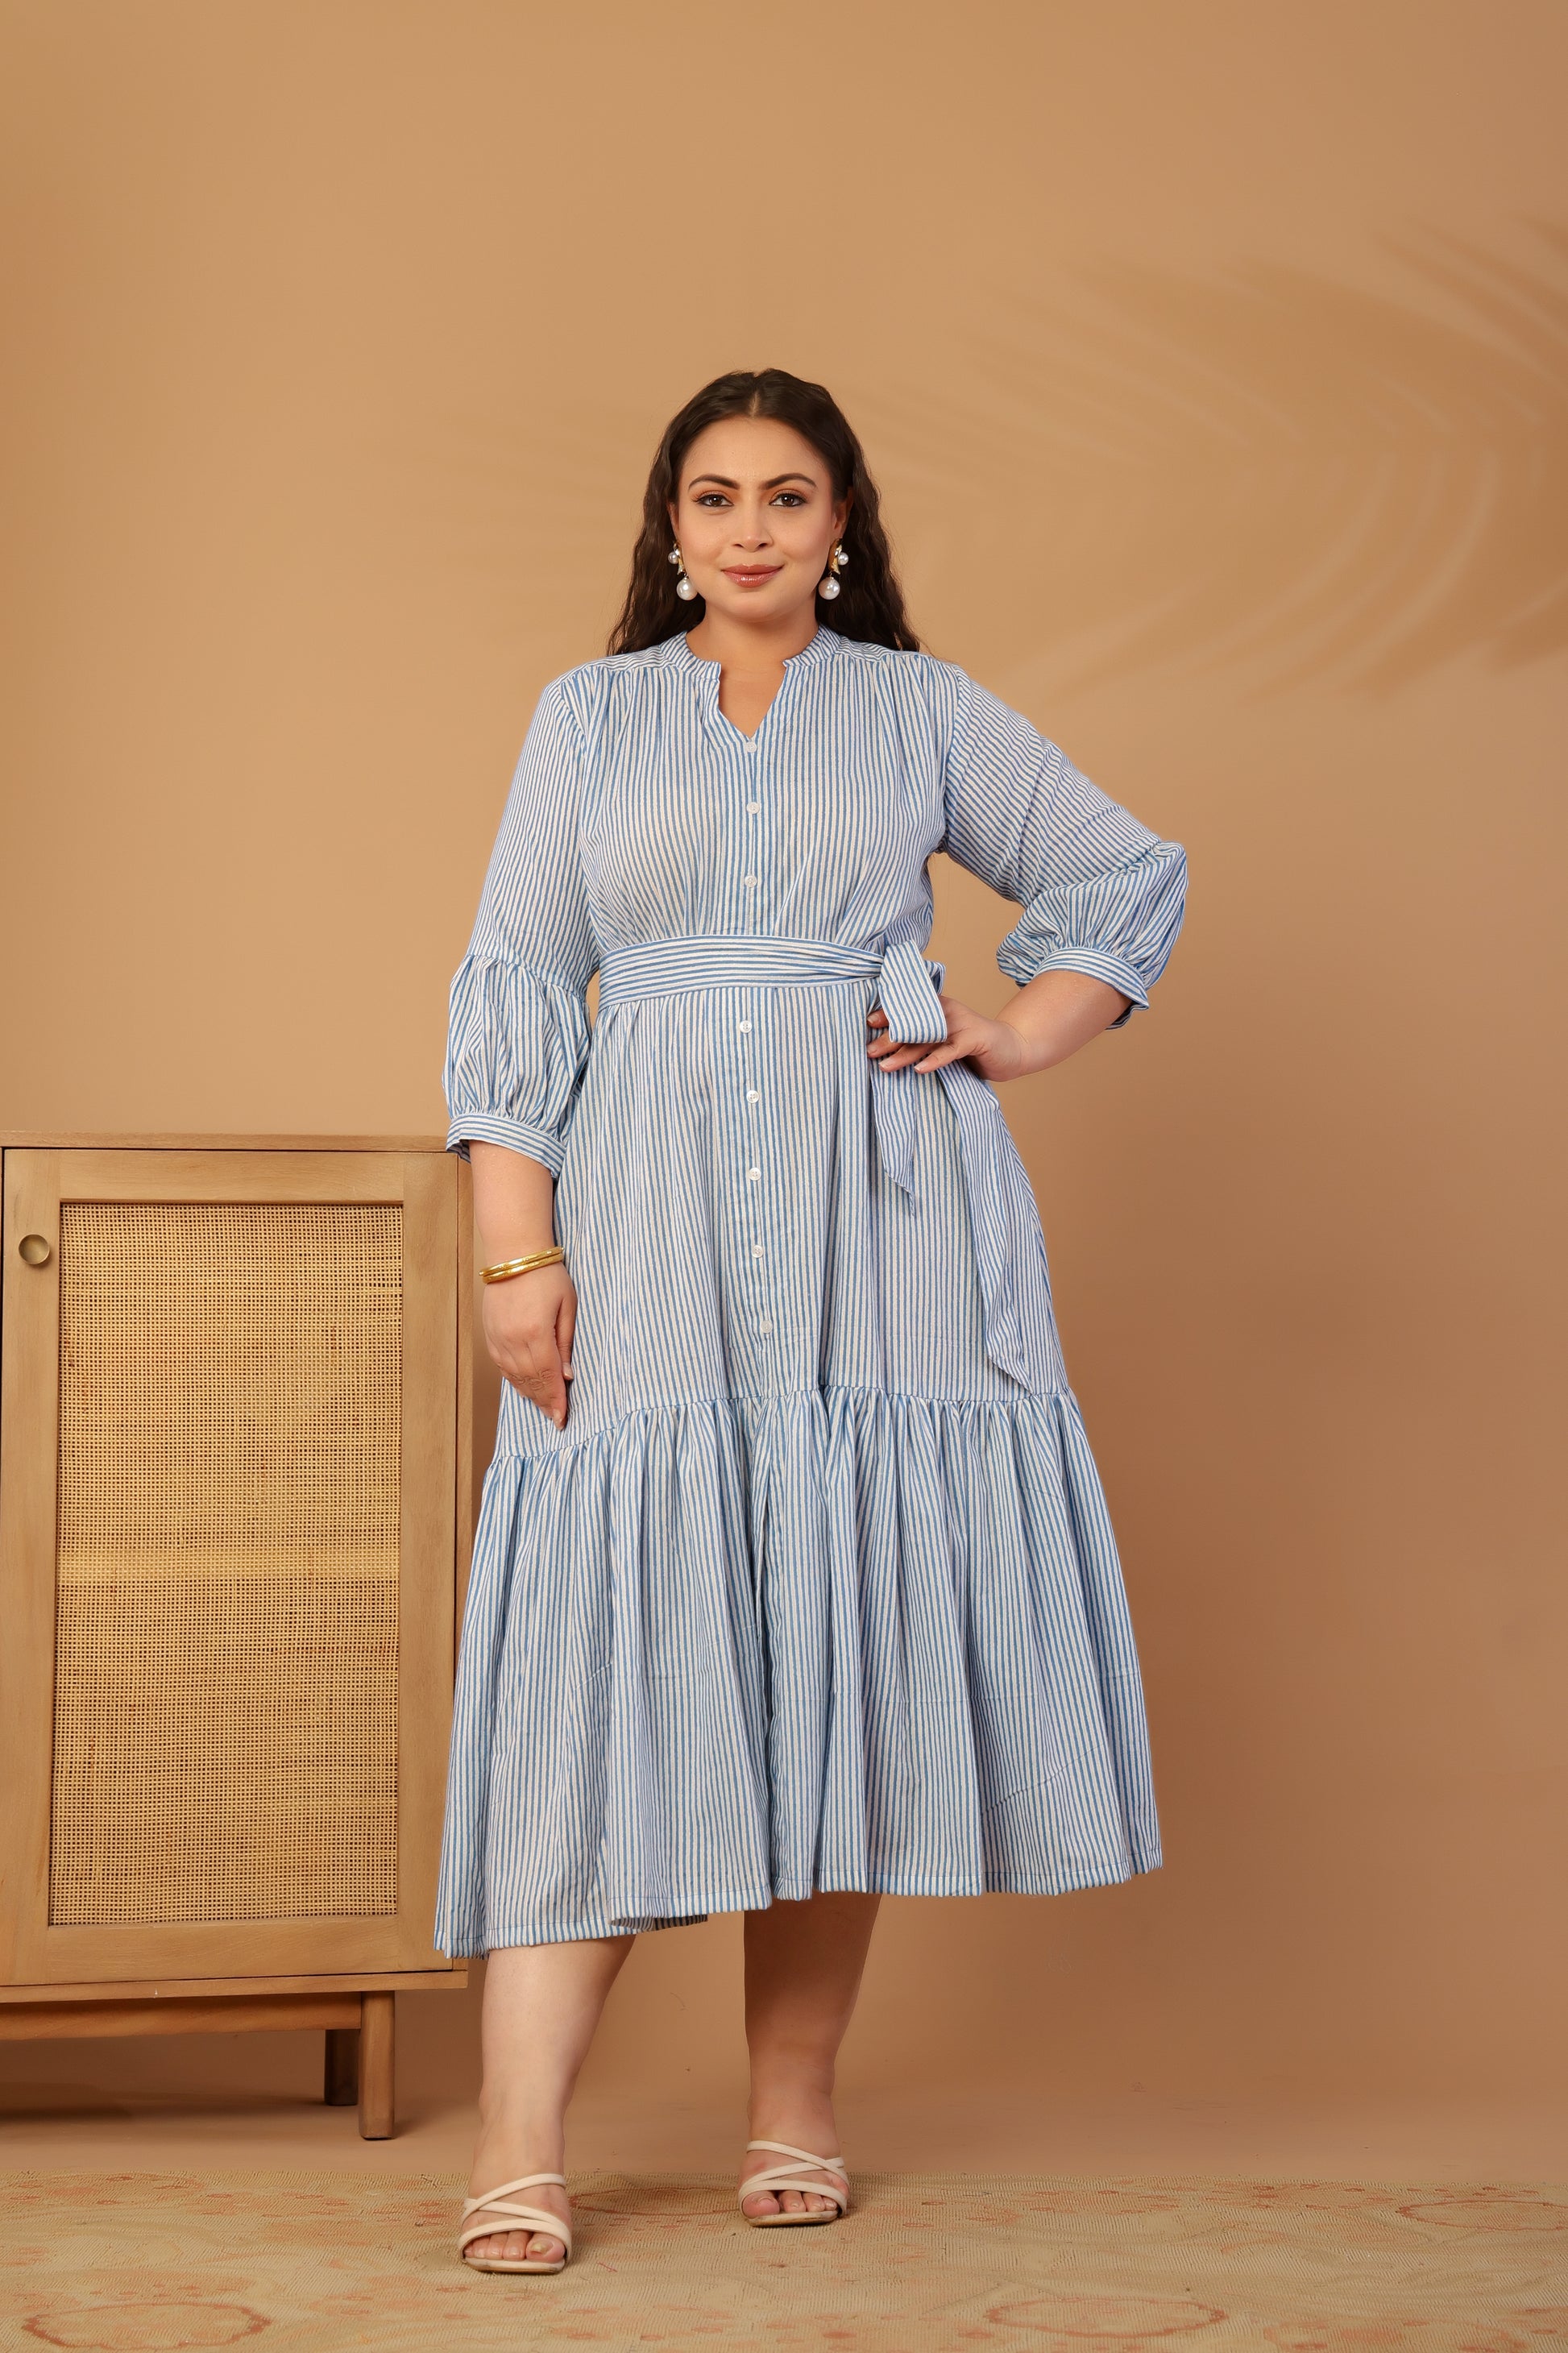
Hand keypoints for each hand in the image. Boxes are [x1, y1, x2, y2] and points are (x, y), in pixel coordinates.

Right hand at [482, 1264, 576, 1429]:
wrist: (514, 1252)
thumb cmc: (547, 1275)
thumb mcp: (567, 1305)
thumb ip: (566, 1341)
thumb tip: (566, 1374)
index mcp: (536, 1332)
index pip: (548, 1376)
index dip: (555, 1399)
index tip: (561, 1419)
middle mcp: (513, 1339)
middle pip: (530, 1381)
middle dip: (544, 1402)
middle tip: (554, 1418)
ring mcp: (498, 1337)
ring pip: (514, 1376)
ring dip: (529, 1394)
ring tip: (542, 1407)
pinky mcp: (490, 1334)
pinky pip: (502, 1366)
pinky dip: (514, 1380)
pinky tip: (524, 1387)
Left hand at [866, 995, 1032, 1082]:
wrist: (1012, 1049)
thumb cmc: (972, 1047)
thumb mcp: (945, 1040)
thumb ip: (922, 1040)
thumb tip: (886, 1050)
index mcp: (938, 1007)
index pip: (909, 1009)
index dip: (888, 1014)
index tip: (868, 1023)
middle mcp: (948, 1011)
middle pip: (914, 1024)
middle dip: (889, 1038)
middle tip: (869, 1051)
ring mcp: (962, 1024)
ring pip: (927, 1038)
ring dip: (904, 1053)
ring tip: (885, 1066)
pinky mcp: (975, 1040)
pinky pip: (951, 1050)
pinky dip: (935, 1059)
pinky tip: (920, 1069)